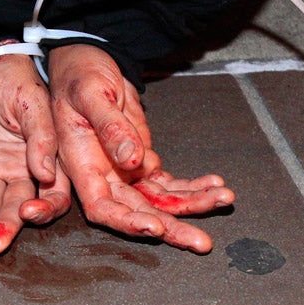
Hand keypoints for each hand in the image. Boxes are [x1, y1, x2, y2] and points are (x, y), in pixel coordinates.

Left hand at [0, 47, 70, 254]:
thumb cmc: (10, 75)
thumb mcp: (32, 101)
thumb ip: (42, 137)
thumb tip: (45, 174)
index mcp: (47, 159)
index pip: (53, 196)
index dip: (45, 210)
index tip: (29, 212)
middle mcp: (20, 171)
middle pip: (18, 210)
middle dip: (7, 228)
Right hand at [48, 44, 234, 252]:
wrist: (90, 62)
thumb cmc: (79, 74)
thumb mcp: (90, 94)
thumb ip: (109, 126)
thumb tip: (132, 159)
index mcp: (82, 162)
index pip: (102, 206)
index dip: (127, 222)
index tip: (155, 227)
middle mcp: (103, 175)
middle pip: (137, 213)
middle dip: (171, 227)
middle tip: (201, 242)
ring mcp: (124, 171)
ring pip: (160, 200)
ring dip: (192, 204)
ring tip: (223, 199)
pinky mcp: (141, 162)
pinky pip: (169, 183)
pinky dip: (192, 185)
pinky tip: (215, 184)